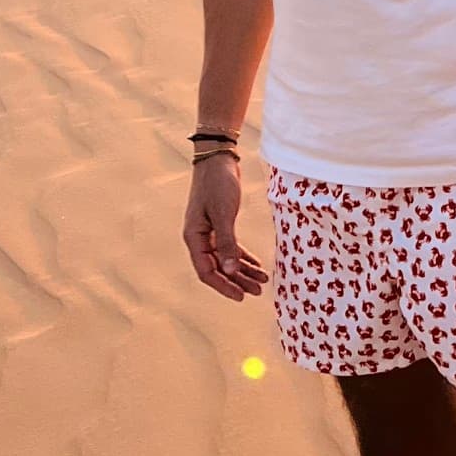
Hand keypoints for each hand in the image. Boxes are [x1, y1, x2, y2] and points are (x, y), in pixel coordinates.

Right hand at [183, 155, 268, 300]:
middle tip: (258, 292)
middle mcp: (199, 238)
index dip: (224, 286)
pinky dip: (243, 257)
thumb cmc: (218, 184)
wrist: (218, 158)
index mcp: (193, 237)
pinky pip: (231, 248)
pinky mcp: (220, 224)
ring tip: (262, 282)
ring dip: (243, 271)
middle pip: (218, 268)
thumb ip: (226, 243)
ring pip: (226, 260)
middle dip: (237, 282)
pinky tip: (257, 266)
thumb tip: (230, 270)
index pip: (207, 271)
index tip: (241, 296)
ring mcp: (209, 232)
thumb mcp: (223, 214)